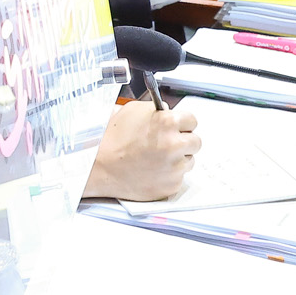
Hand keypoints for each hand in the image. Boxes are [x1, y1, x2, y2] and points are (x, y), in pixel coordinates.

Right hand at [84, 101, 200, 201]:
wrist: (99, 166)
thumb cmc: (111, 139)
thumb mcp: (132, 111)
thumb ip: (156, 110)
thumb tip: (169, 112)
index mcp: (167, 122)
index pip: (192, 120)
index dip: (183, 123)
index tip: (178, 127)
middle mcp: (174, 144)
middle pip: (196, 141)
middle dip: (184, 141)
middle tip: (168, 143)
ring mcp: (175, 167)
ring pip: (189, 160)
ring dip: (178, 158)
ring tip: (156, 158)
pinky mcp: (172, 184)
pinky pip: (179, 177)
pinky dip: (169, 174)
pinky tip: (152, 170)